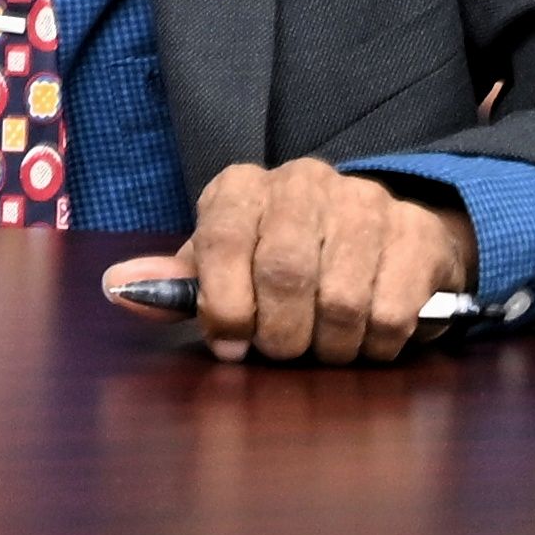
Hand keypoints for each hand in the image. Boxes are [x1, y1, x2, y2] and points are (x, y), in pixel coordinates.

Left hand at [172, 162, 482, 365]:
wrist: (381, 240)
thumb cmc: (284, 260)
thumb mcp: (224, 267)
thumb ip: (177, 283)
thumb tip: (118, 286)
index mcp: (242, 186)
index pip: (220, 240)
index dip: (223, 305)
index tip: (229, 343)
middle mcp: (302, 182)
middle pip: (283, 273)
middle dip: (279, 334)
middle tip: (283, 353)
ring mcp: (365, 203)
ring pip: (340, 300)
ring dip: (330, 346)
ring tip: (325, 347)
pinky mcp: (416, 234)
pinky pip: (390, 312)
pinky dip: (375, 345)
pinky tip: (367, 340)